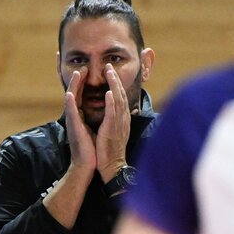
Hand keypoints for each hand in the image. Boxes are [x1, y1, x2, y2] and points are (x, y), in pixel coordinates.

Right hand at [63, 70, 95, 174]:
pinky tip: (71, 93)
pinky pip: (72, 113)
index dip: (84, 83)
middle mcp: (76, 117)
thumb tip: (105, 110)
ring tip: (77, 73)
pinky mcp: (74, 128)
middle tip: (82, 67)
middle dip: (78, 80)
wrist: (88, 164)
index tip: (88, 72)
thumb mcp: (96, 129)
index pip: (82, 95)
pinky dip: (71, 102)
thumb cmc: (93, 149)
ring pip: (72, 99)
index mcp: (81, 116)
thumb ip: (97, 118)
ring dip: (74, 86)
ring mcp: (73, 122)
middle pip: (76, 93)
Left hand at [95, 64, 130, 182]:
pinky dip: (112, 102)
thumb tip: (121, 112)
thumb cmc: (111, 152)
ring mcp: (119, 124)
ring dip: (114, 85)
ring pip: (118, 100)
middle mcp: (123, 119)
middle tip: (110, 66)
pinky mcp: (112, 130)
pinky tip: (110, 92)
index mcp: (122, 119)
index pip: (121, 97)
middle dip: (116, 79)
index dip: (117, 83)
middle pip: (121, 94)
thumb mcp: (116, 132)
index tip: (111, 72)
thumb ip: (118, 120)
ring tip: (110, 72)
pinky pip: (113, 114)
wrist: (112, 167)